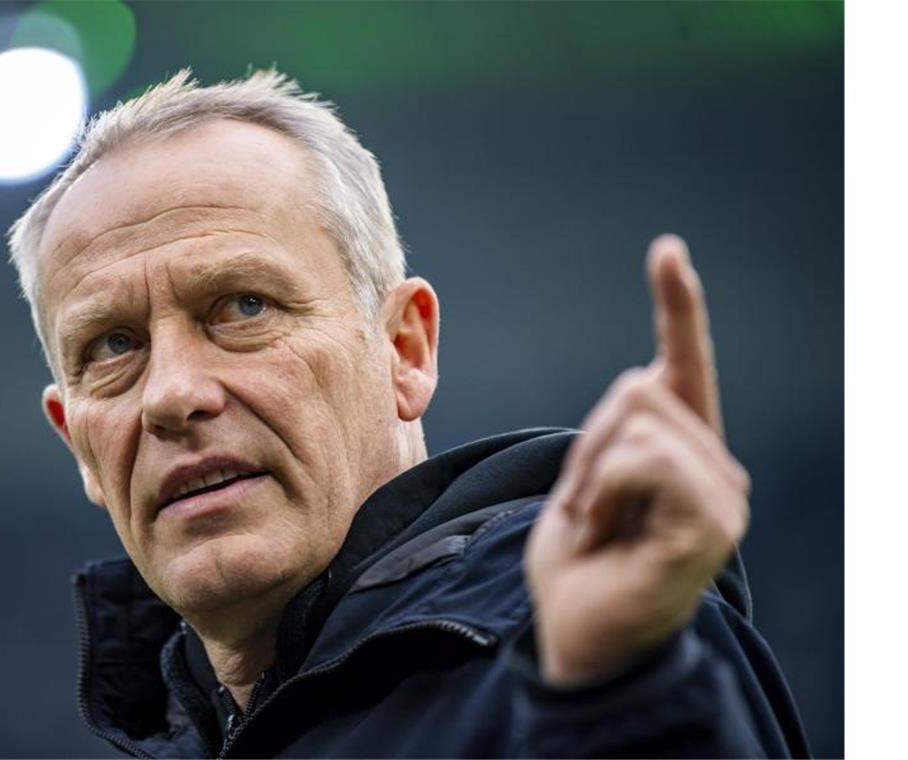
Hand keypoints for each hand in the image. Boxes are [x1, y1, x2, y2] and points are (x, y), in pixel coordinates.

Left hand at [525, 234, 750, 685]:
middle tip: (588, 510)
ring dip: (592, 474)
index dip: (678, 307)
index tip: (668, 252)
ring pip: (636, 420)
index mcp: (681, 451)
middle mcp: (715, 465)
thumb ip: (615, 434)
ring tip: (600, 528)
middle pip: (636, 386)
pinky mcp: (714, 521)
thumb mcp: (585, 482)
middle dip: (588, 444)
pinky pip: (643, 460)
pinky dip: (605, 492)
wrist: (579, 633)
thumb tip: (643, 376)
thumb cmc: (580, 565)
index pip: (684, 364)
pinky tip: (611, 536)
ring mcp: (721, 493)